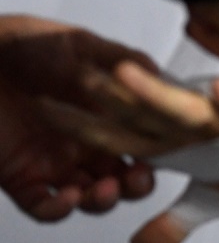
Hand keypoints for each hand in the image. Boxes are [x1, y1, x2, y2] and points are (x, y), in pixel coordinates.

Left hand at [0, 15, 156, 220]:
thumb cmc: (23, 45)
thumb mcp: (79, 44)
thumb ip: (119, 59)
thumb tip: (156, 74)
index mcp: (103, 111)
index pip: (141, 140)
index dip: (156, 151)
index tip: (163, 152)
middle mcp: (83, 139)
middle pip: (121, 174)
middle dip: (136, 184)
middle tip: (137, 178)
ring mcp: (53, 160)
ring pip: (90, 195)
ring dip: (104, 199)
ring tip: (105, 189)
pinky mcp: (21, 176)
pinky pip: (45, 205)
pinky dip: (60, 209)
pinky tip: (69, 196)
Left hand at [38, 62, 218, 241]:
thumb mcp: (210, 200)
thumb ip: (172, 220)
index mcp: (178, 143)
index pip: (122, 137)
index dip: (83, 131)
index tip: (45, 114)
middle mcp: (194, 126)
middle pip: (139, 117)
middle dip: (100, 106)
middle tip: (58, 89)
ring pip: (182, 106)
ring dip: (153, 93)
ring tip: (122, 74)